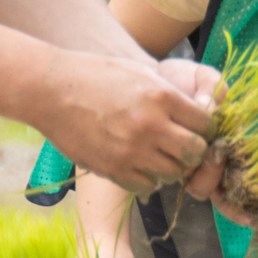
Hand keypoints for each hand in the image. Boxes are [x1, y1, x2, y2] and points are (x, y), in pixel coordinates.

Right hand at [35, 51, 218, 190]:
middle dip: (195, 151)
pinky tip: (140, 163)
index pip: (207, 123)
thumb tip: (200, 113)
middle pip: (196, 153)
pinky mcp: (113, 168)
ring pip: (174, 173)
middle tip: (184, 146)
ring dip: (172, 166)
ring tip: (160, 154)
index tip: (198, 128)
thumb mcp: (141, 73)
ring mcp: (131, 150)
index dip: (207, 128)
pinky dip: (149, 178)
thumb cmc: (97, 76)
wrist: (50, 90)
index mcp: (162, 97)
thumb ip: (171, 95)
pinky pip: (147, 185)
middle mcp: (151, 125)